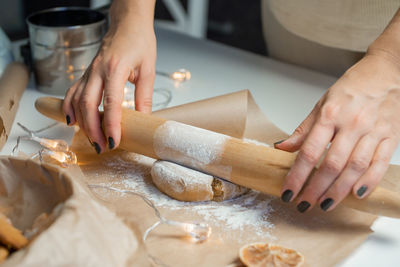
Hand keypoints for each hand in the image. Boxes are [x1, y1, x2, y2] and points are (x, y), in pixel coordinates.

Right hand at [63, 5, 155, 153]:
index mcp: (116, 68)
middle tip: (102, 147)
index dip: (112, 124)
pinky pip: (72, 92)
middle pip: (88, 104)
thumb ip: (144, 96)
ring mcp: (89, 71)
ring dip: (82, 123)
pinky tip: (71, 122)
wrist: (128, 24)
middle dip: (93, 129)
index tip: (114, 141)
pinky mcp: (86, 73)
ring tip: (92, 140)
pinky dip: (69, 108)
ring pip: (77, 100)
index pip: (111, 102)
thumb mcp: (148, 70)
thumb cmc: (140, 42)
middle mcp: (98, 70)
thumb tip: (144, 121)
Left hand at [276, 50, 399, 211]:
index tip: (288, 191)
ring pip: (355, 167)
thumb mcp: (322, 104)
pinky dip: (369, 181)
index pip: (309, 151)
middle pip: (331, 164)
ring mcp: (373, 131)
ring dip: (339, 190)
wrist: (387, 72)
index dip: (297, 175)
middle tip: (304, 204)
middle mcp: (351, 124)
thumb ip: (303, 130)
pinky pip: (380, 163)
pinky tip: (356, 194)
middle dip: (315, 188)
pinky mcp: (390, 136)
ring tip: (325, 204)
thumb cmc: (352, 88)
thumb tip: (282, 148)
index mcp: (330, 115)